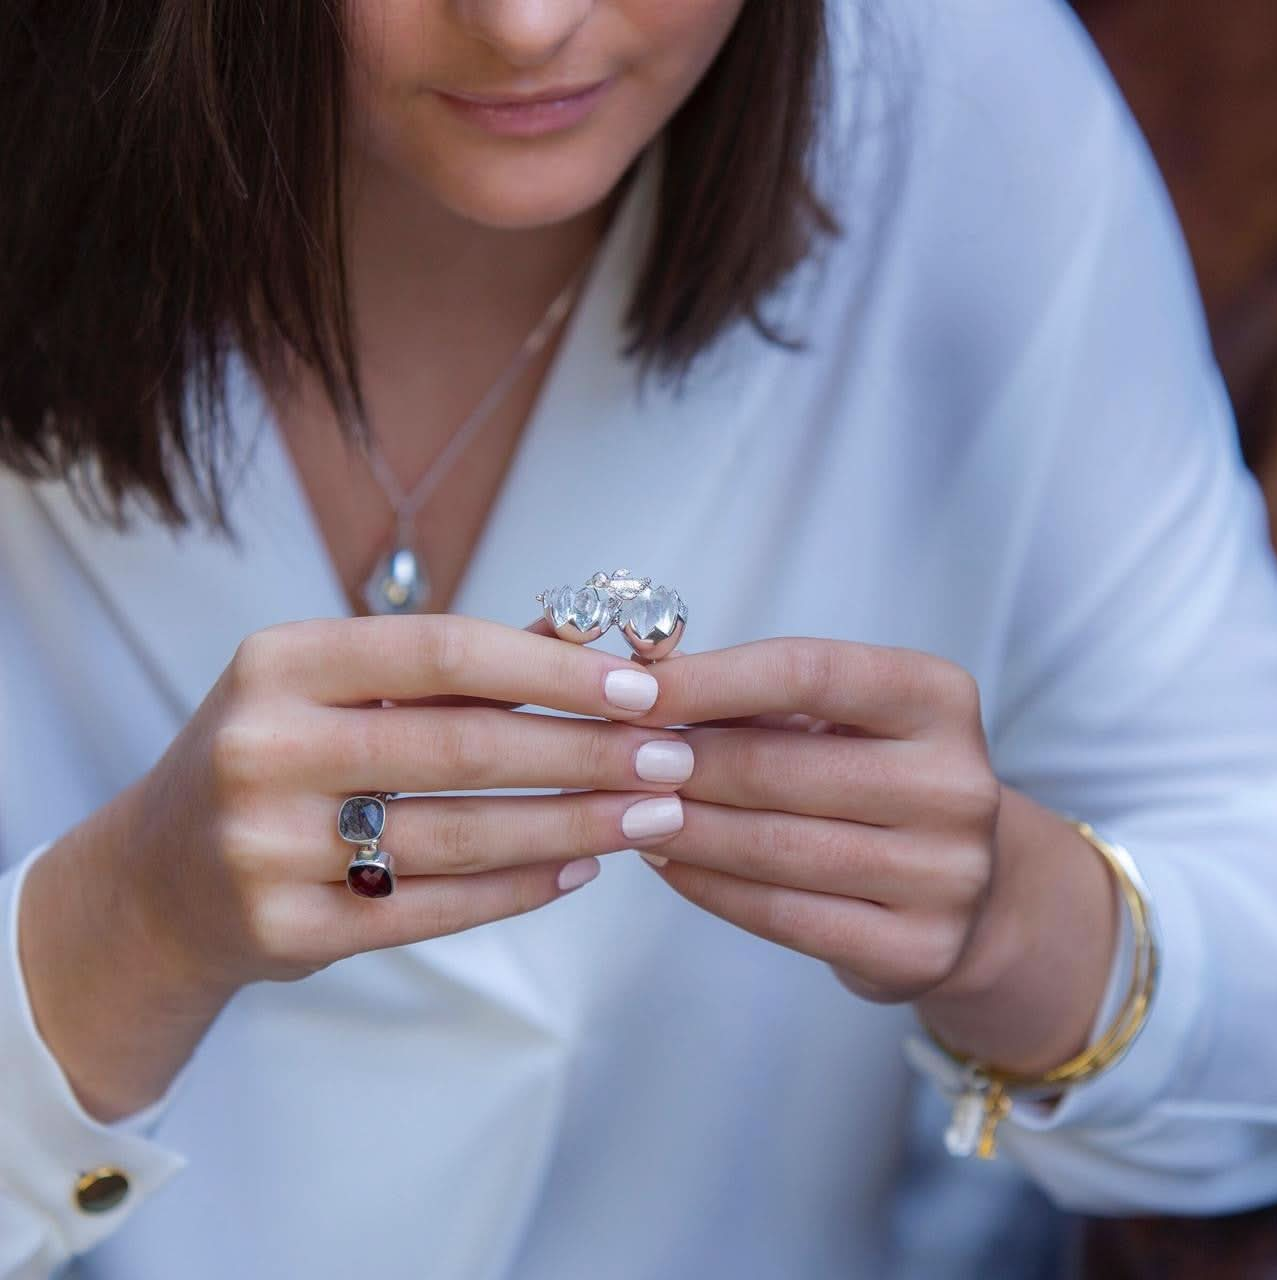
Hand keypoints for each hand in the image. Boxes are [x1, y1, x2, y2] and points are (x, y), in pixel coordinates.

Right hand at [125, 612, 693, 993]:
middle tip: (675, 759)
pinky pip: (432, 909)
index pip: (444, 651)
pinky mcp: (286, 932)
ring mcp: (265, 847)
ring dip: (573, 826)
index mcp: (281, 662)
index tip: (643, 687)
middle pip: (464, 748)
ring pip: (458, 836)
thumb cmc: (274, 760)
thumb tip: (588, 639)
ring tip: (652, 817)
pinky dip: (520, 890)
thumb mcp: (334, 692)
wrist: (156, 882)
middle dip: (587, 753)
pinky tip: (581, 870)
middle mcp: (263, 748)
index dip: (554, 668)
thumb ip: (453, 670)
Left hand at [622, 635, 1002, 1004]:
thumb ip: (756, 699)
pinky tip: (665, 862)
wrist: (971, 888)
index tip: (634, 691)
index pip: (807, 672)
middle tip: (613, 760)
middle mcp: (958, 783)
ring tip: (625, 811)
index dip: (710, 680)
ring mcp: (946, 874)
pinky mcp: (919, 948)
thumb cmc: (874, 777)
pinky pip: (781, 915)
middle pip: (779, 767)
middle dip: (679, 761)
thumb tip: (639, 688)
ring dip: (681, 827)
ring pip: (773, 846)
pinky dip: (707, 886)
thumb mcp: (840, 718)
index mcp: (940, 698)